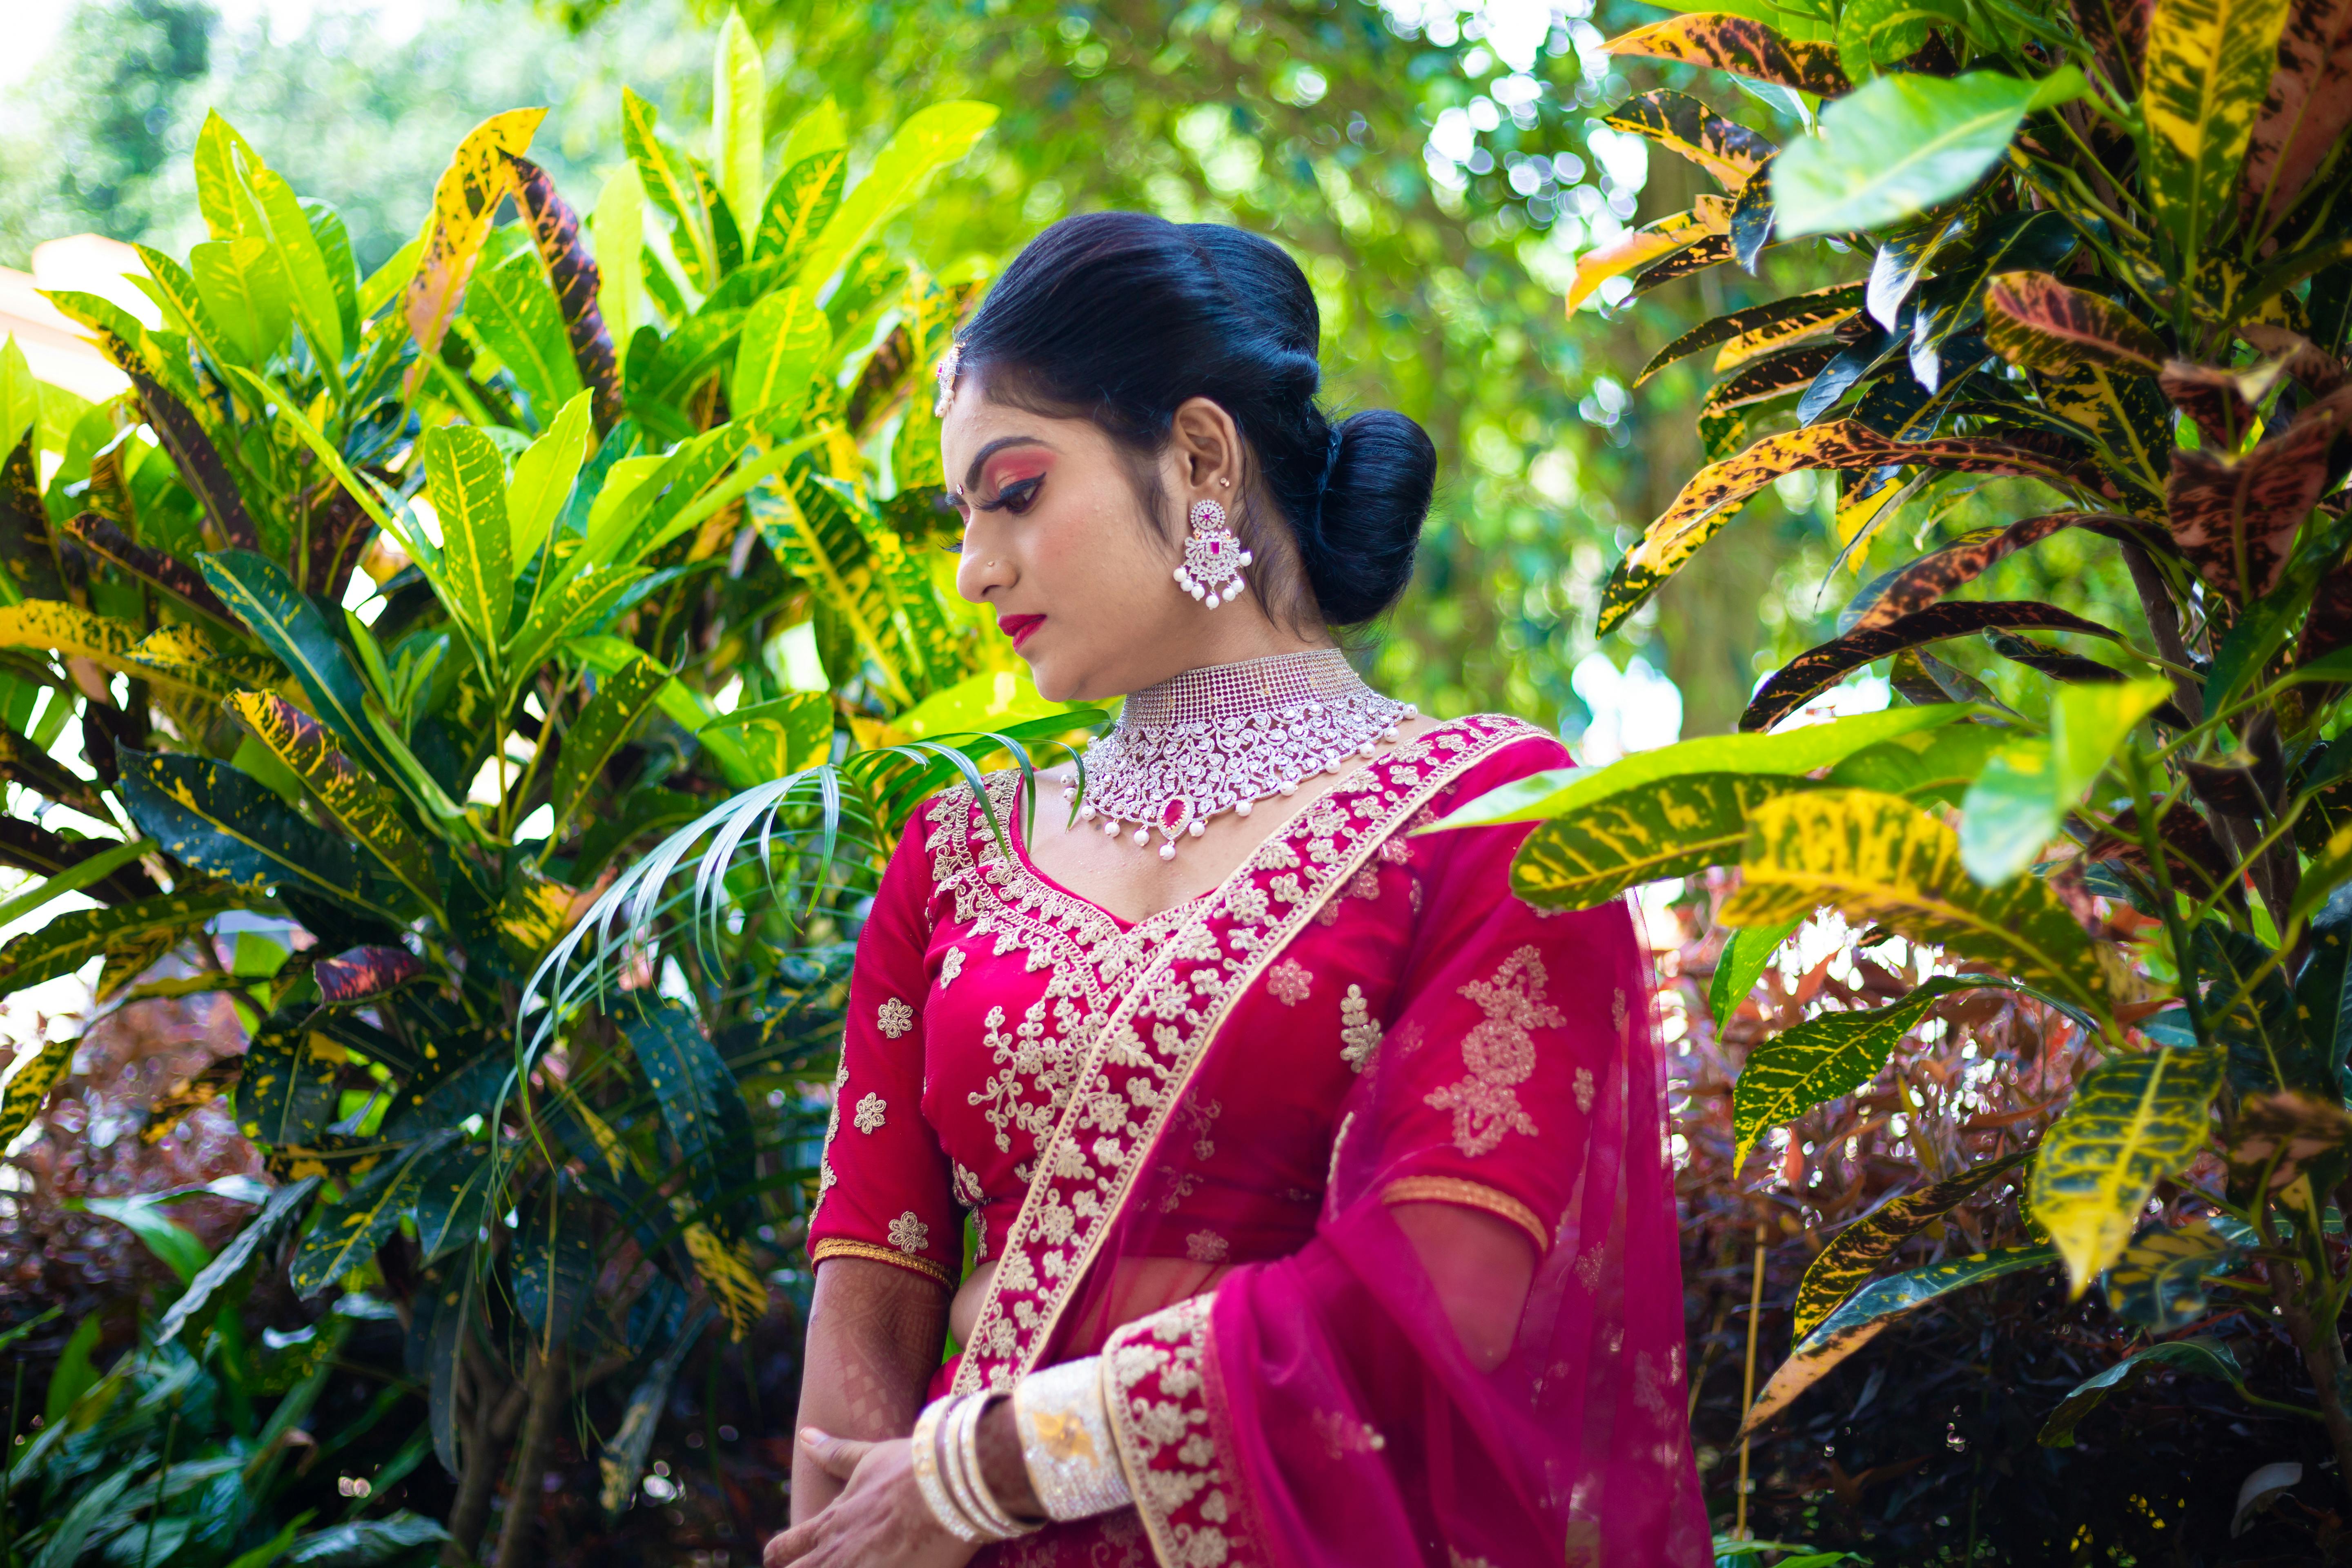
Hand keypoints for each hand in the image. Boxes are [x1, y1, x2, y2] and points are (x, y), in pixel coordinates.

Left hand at [762, 1428, 978, 1567]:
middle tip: (828, 1564)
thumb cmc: (913, 1467)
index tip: (780, 1562)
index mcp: (828, 1526)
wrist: (953, 1484)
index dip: (778, 1559)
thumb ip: (836, 1453)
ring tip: (869, 1564)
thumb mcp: (870, 1458)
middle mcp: (836, 1557)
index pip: (781, 1551)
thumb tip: (805, 1435)